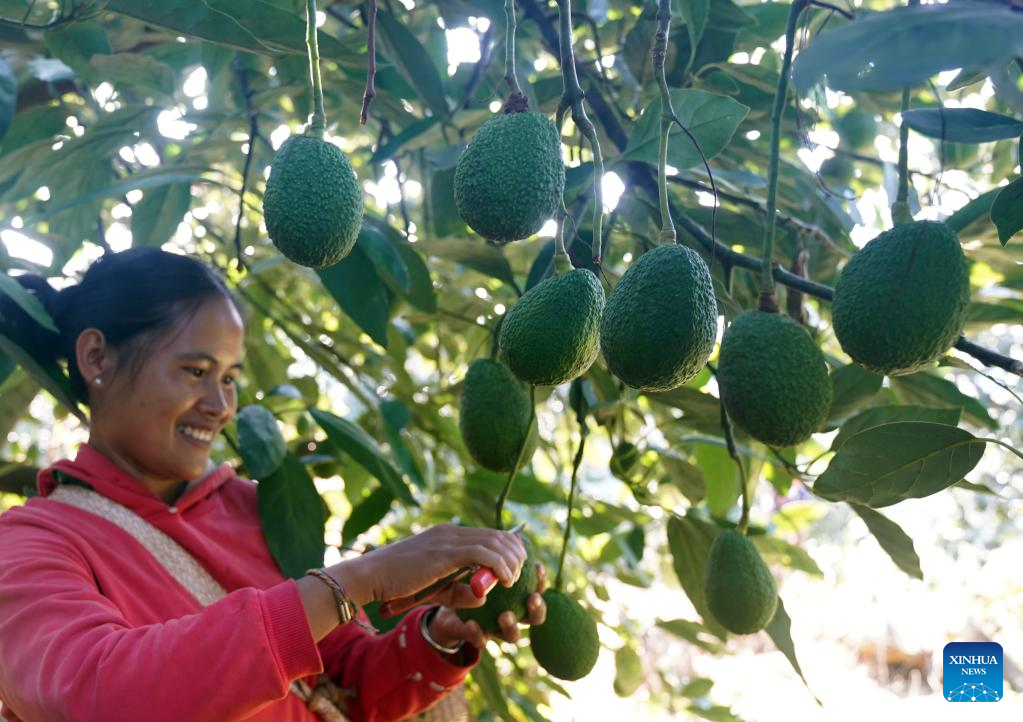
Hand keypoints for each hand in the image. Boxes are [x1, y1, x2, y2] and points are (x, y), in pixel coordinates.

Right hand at [335, 524, 526, 605]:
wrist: (372, 575)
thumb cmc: (399, 583)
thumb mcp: (436, 588)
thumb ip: (460, 590)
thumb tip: (484, 595)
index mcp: (448, 535)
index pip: (489, 533)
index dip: (510, 546)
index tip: (518, 564)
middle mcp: (451, 532)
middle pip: (496, 535)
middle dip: (515, 554)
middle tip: (519, 573)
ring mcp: (448, 540)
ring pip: (494, 542)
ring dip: (510, 561)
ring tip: (513, 579)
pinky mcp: (445, 553)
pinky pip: (483, 554)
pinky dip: (499, 565)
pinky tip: (504, 580)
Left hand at [426, 562, 547, 650]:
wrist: (439, 596)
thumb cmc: (463, 574)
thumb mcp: (474, 561)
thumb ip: (491, 556)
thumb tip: (509, 543)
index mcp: (514, 594)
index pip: (535, 589)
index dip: (540, 580)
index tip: (537, 567)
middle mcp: (510, 612)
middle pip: (534, 617)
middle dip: (537, 609)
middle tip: (531, 598)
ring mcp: (493, 627)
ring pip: (513, 635)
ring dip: (512, 626)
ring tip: (505, 616)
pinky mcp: (473, 636)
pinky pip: (480, 640)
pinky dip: (478, 634)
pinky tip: (471, 624)